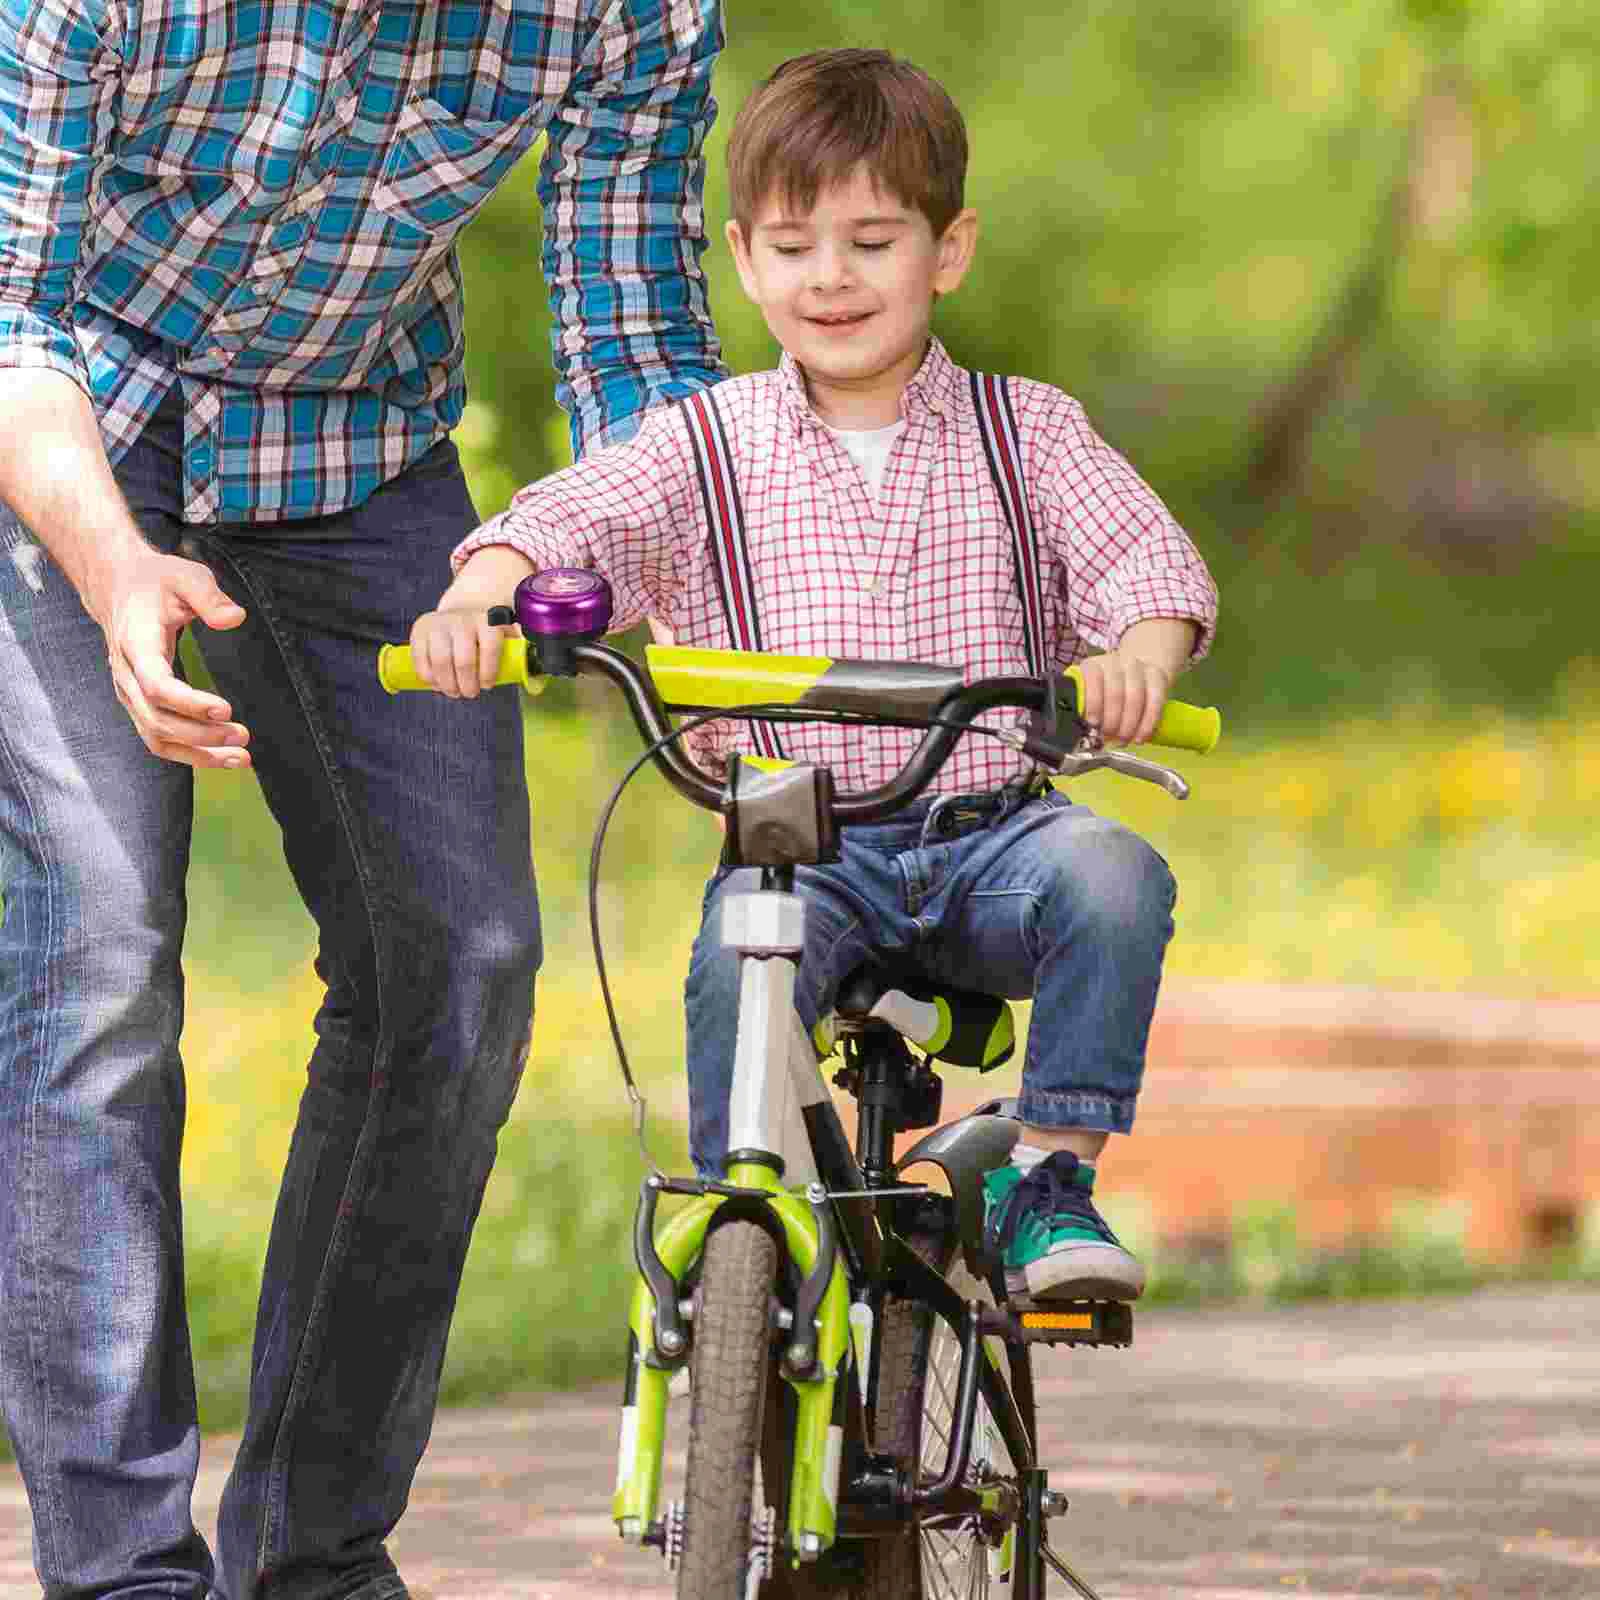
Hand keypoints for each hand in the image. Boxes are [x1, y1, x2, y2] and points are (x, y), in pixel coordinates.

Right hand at [97, 549, 251, 768]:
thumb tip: (235, 618)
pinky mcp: (139, 703)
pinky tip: (223, 757)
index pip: (156, 684)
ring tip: (241, 758)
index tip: (226, 709)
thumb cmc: (157, 582)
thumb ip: (209, 596)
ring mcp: (129, 692)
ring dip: (198, 753)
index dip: (189, 702)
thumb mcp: (185, 575)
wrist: (119, 588)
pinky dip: (189, 753)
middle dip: (201, 734)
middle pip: (157, 719)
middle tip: (244, 736)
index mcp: (136, 643)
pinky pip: (159, 739)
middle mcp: (126, 674)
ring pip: (156, 737)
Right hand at [409, 604, 517, 698]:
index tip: (487, 685)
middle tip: (469, 694)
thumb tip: (537, 678)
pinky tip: (435, 684)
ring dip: (447, 683)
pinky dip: (427, 675)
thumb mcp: (505, 635)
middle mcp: (463, 619)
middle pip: (464, 660)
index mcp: (488, 620)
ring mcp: (441, 622)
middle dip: (467, 684)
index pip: (490, 648)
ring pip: (441, 660)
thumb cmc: (486, 633)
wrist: (460, 612)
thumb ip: (520, 652)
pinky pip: (420, 656)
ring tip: (453, 692)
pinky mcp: (421, 628)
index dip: (488, 672)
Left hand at [1072, 651, 1174, 745]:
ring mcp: (1139, 668)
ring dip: (1129, 725)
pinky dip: (1148, 723)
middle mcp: (1116, 663)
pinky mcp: (1158, 676)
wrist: (1136, 669)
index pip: (1093, 680)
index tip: (1093, 723)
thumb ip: (1083, 708)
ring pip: (1135, 698)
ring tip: (1123, 740)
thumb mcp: (1090, 694)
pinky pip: (1155, 701)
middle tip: (1109, 738)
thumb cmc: (1107, 689)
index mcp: (1094, 666)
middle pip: (1115, 693)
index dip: (1093, 704)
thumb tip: (1079, 731)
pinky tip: (1141, 737)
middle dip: (1112, 721)